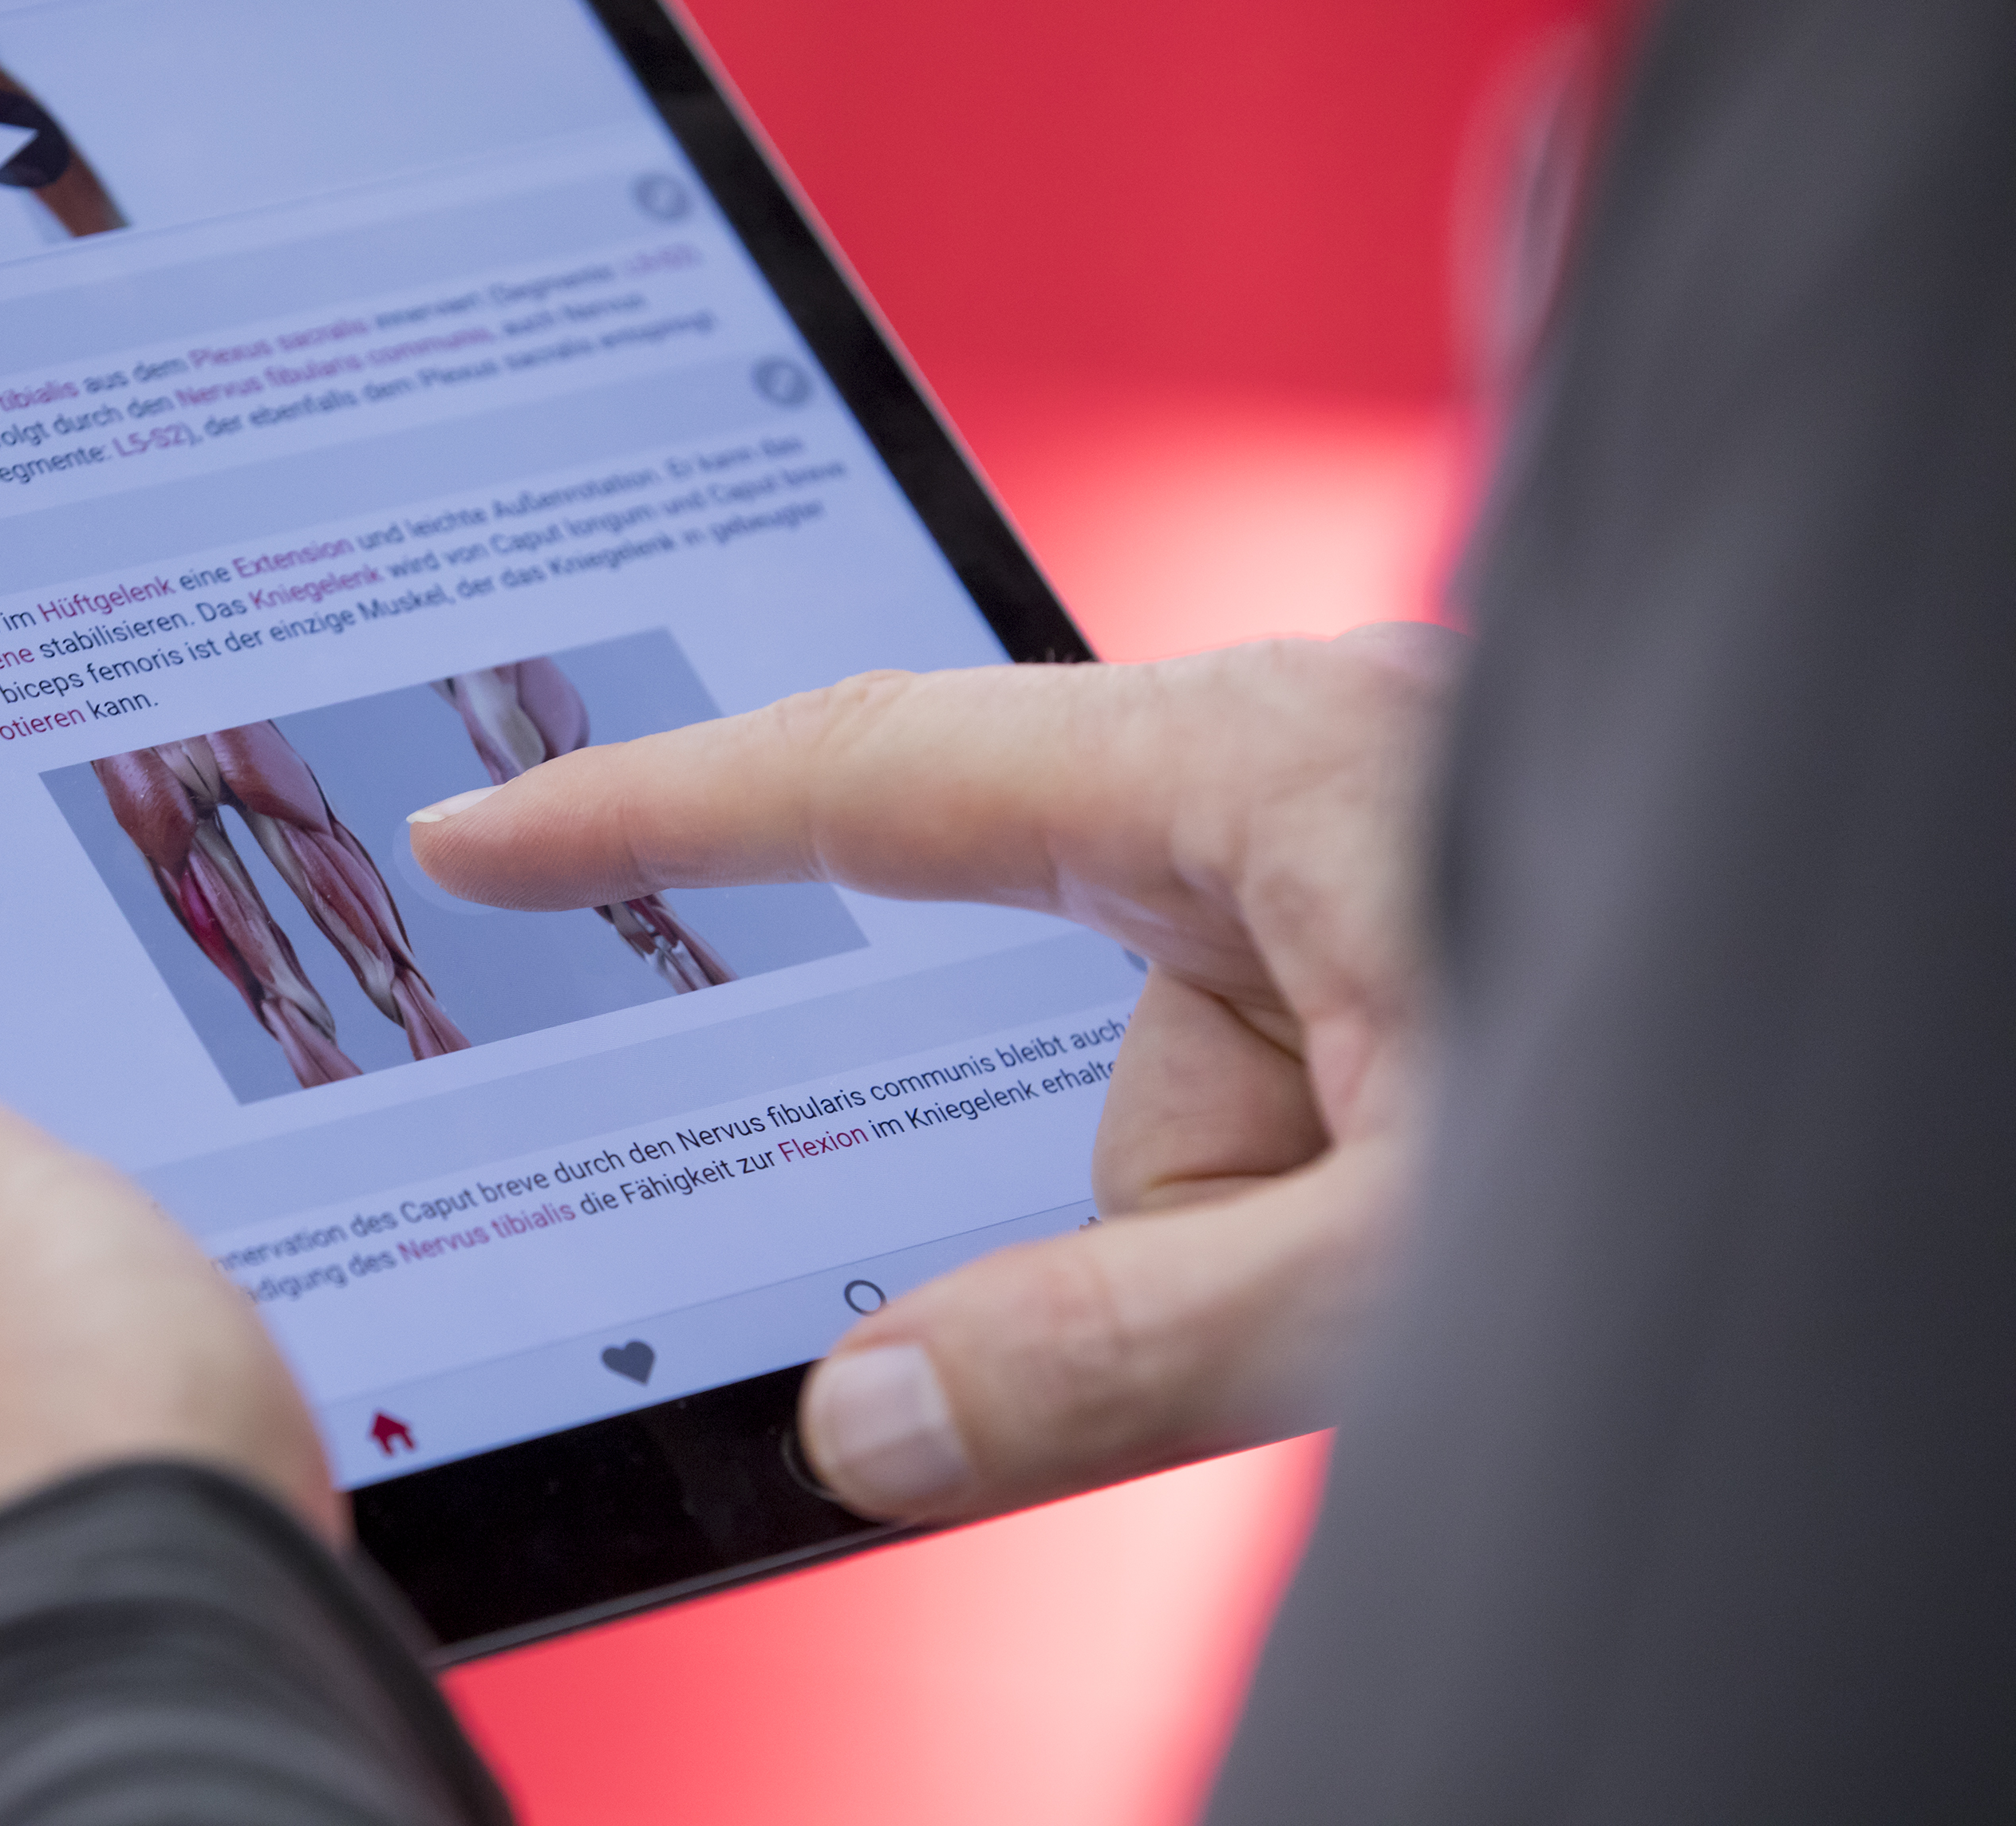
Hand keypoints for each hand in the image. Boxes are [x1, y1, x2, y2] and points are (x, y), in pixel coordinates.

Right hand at [411, 630, 1453, 1521]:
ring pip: (1170, 1094)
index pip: (875, 768)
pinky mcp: (1403, 929)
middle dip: (1150, 1195)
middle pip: (1048, 1008)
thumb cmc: (1707, 1094)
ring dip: (1267, 1227)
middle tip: (1270, 1266)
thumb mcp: (1413, 1271)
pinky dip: (1308, 1209)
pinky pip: (1258, 1100)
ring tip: (1433, 1252)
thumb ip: (1118, 1356)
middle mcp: (1296, 768)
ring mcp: (1358, 848)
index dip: (650, 810)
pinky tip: (1448, 1214)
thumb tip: (857, 1425)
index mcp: (1273, 761)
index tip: (480, 838)